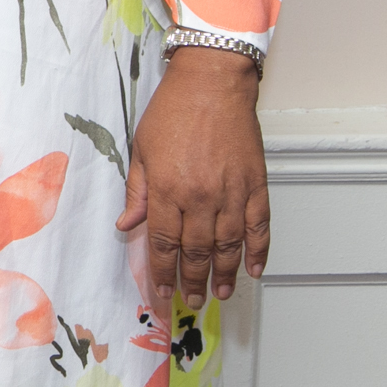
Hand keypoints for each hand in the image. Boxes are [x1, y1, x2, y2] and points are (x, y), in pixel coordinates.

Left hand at [118, 46, 268, 325]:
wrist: (212, 84)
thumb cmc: (173, 111)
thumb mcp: (142, 149)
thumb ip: (137, 192)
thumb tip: (126, 225)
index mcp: (168, 190)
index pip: (162, 243)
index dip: (161, 273)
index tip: (161, 294)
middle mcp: (201, 198)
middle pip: (197, 251)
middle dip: (192, 281)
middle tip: (191, 301)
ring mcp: (232, 194)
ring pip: (229, 247)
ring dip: (225, 275)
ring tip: (220, 295)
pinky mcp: (256, 186)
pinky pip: (260, 227)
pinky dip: (259, 251)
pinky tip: (253, 269)